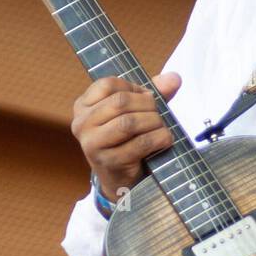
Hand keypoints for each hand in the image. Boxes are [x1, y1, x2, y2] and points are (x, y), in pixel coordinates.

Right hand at [70, 71, 181, 201]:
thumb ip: (154, 92)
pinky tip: (165, 139)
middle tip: (159, 113)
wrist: (121, 178)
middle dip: (148, 105)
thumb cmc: (127, 138)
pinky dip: (159, 139)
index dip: (134, 88)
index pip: (108, 84)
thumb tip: (174, 78)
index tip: (145, 98)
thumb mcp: (136, 110)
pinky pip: (140, 144)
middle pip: (120, 102)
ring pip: (128, 123)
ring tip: (162, 126)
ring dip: (153, 122)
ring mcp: (92, 144)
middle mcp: (81, 124)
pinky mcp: (109, 162)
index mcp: (83, 106)